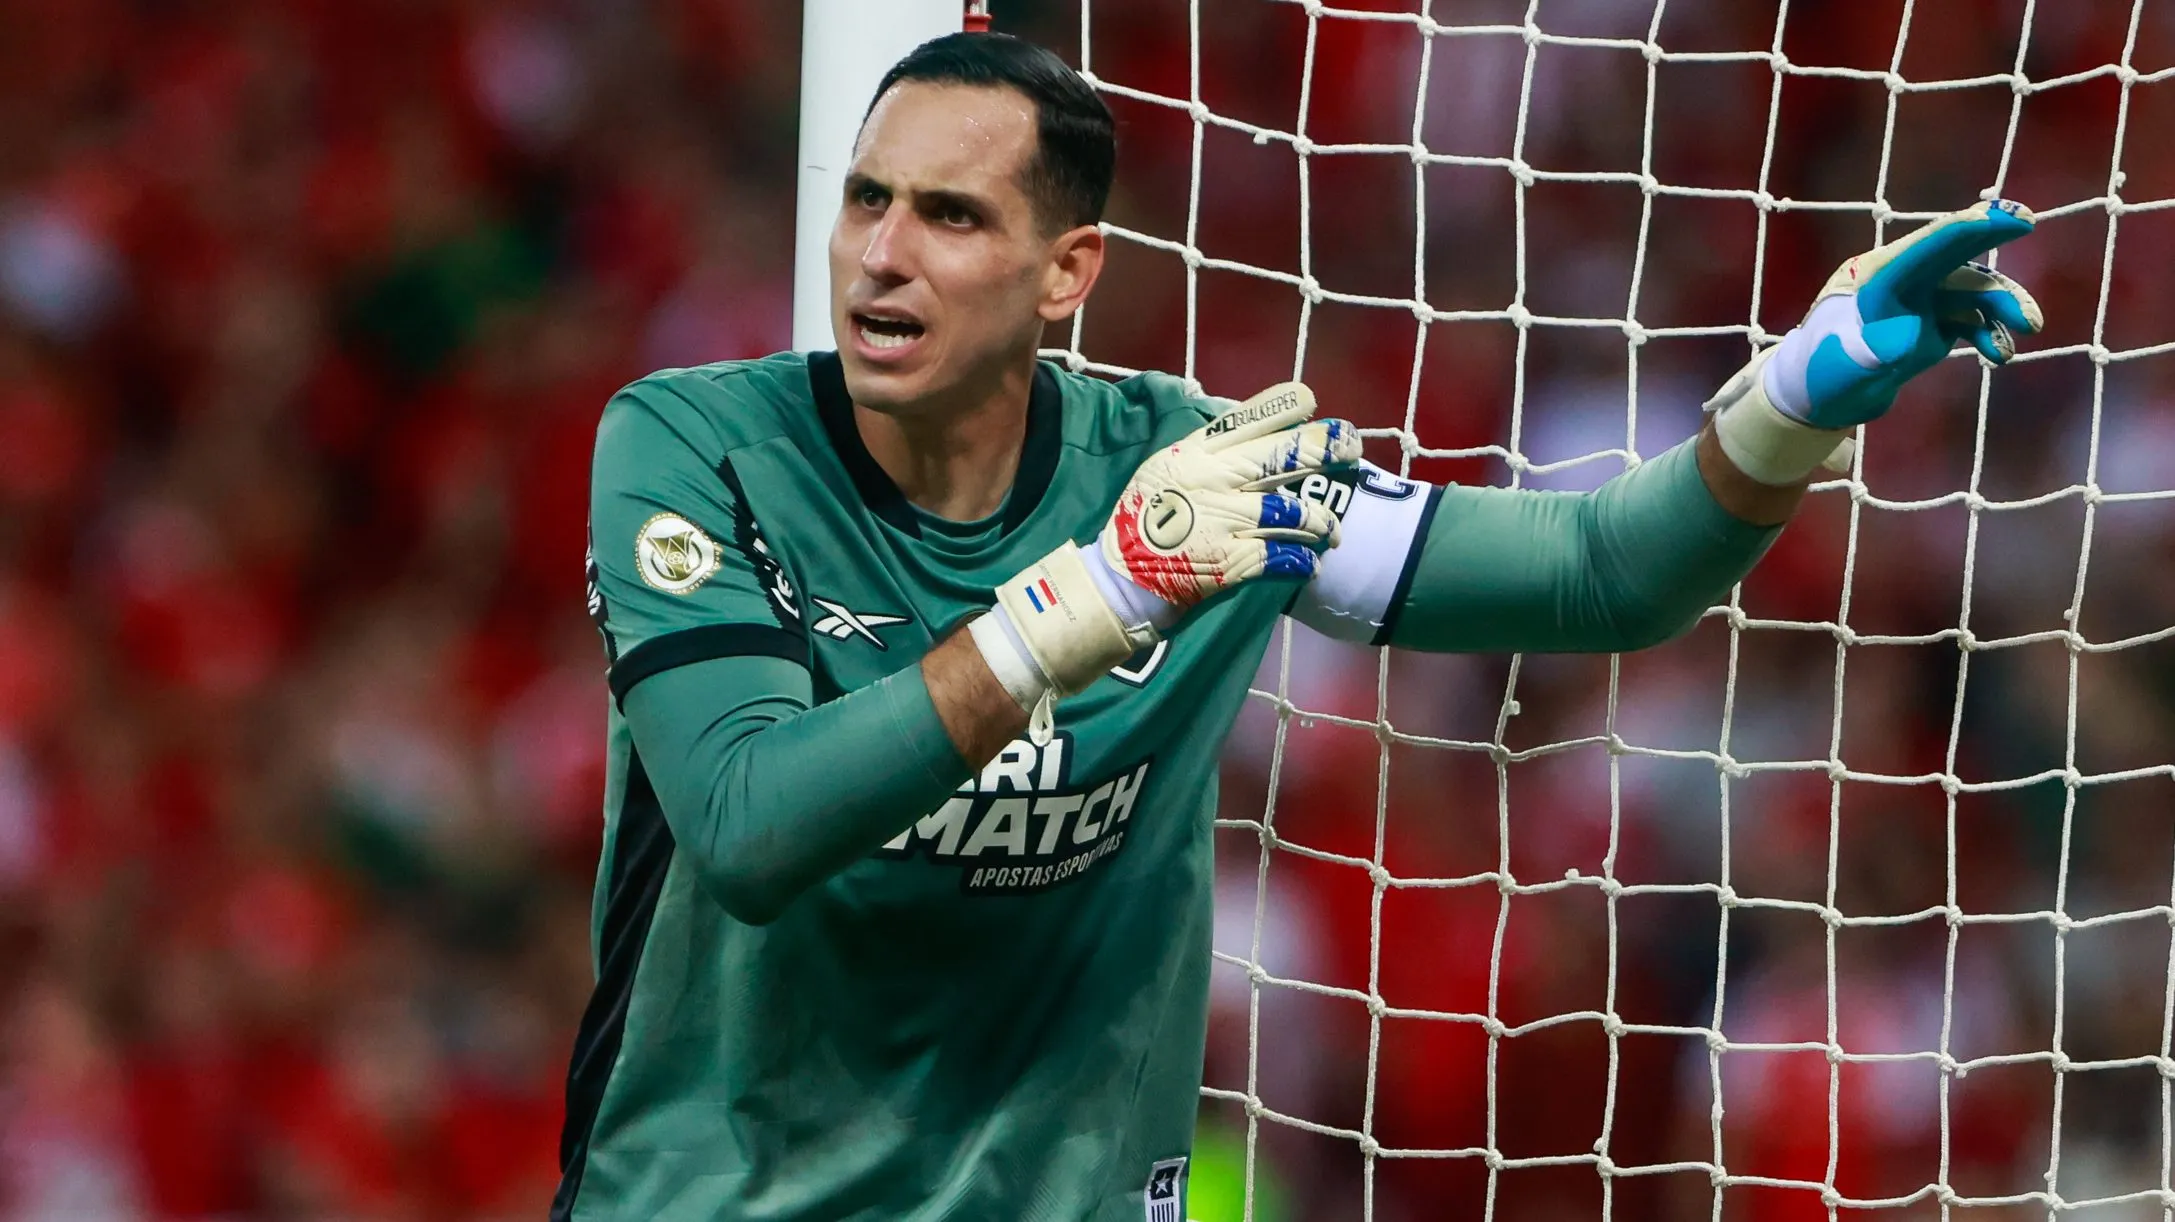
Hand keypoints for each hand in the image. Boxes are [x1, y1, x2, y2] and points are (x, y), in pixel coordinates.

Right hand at [969, 383, 1357, 739]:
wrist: (1117, 583)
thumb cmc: (1143, 525)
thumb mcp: (1163, 471)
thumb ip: (1204, 450)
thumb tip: (1244, 423)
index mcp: (1194, 454)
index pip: (1248, 418)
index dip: (1287, 407)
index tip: (1313, 404)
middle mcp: (1213, 481)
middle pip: (1283, 455)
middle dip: (1325, 447)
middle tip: (1351, 448)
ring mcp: (1224, 522)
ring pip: (1293, 511)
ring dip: (1320, 521)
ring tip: (1330, 531)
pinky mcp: (1232, 563)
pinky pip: (1284, 558)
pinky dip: (1303, 562)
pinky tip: (1311, 564)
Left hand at [1705, 199, 2045, 483]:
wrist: (1817, 399)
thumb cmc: (1821, 373)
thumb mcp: (1842, 363)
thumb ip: (1874, 349)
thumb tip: (1909, 338)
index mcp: (1875, 275)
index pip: (1927, 244)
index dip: (1968, 228)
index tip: (2010, 216)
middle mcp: (1902, 281)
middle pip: (1956, 256)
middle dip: (1992, 241)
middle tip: (2029, 223)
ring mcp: (1920, 303)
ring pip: (1972, 293)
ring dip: (2003, 306)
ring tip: (2028, 329)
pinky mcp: (1933, 327)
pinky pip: (1972, 321)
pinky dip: (1991, 334)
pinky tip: (2000, 355)